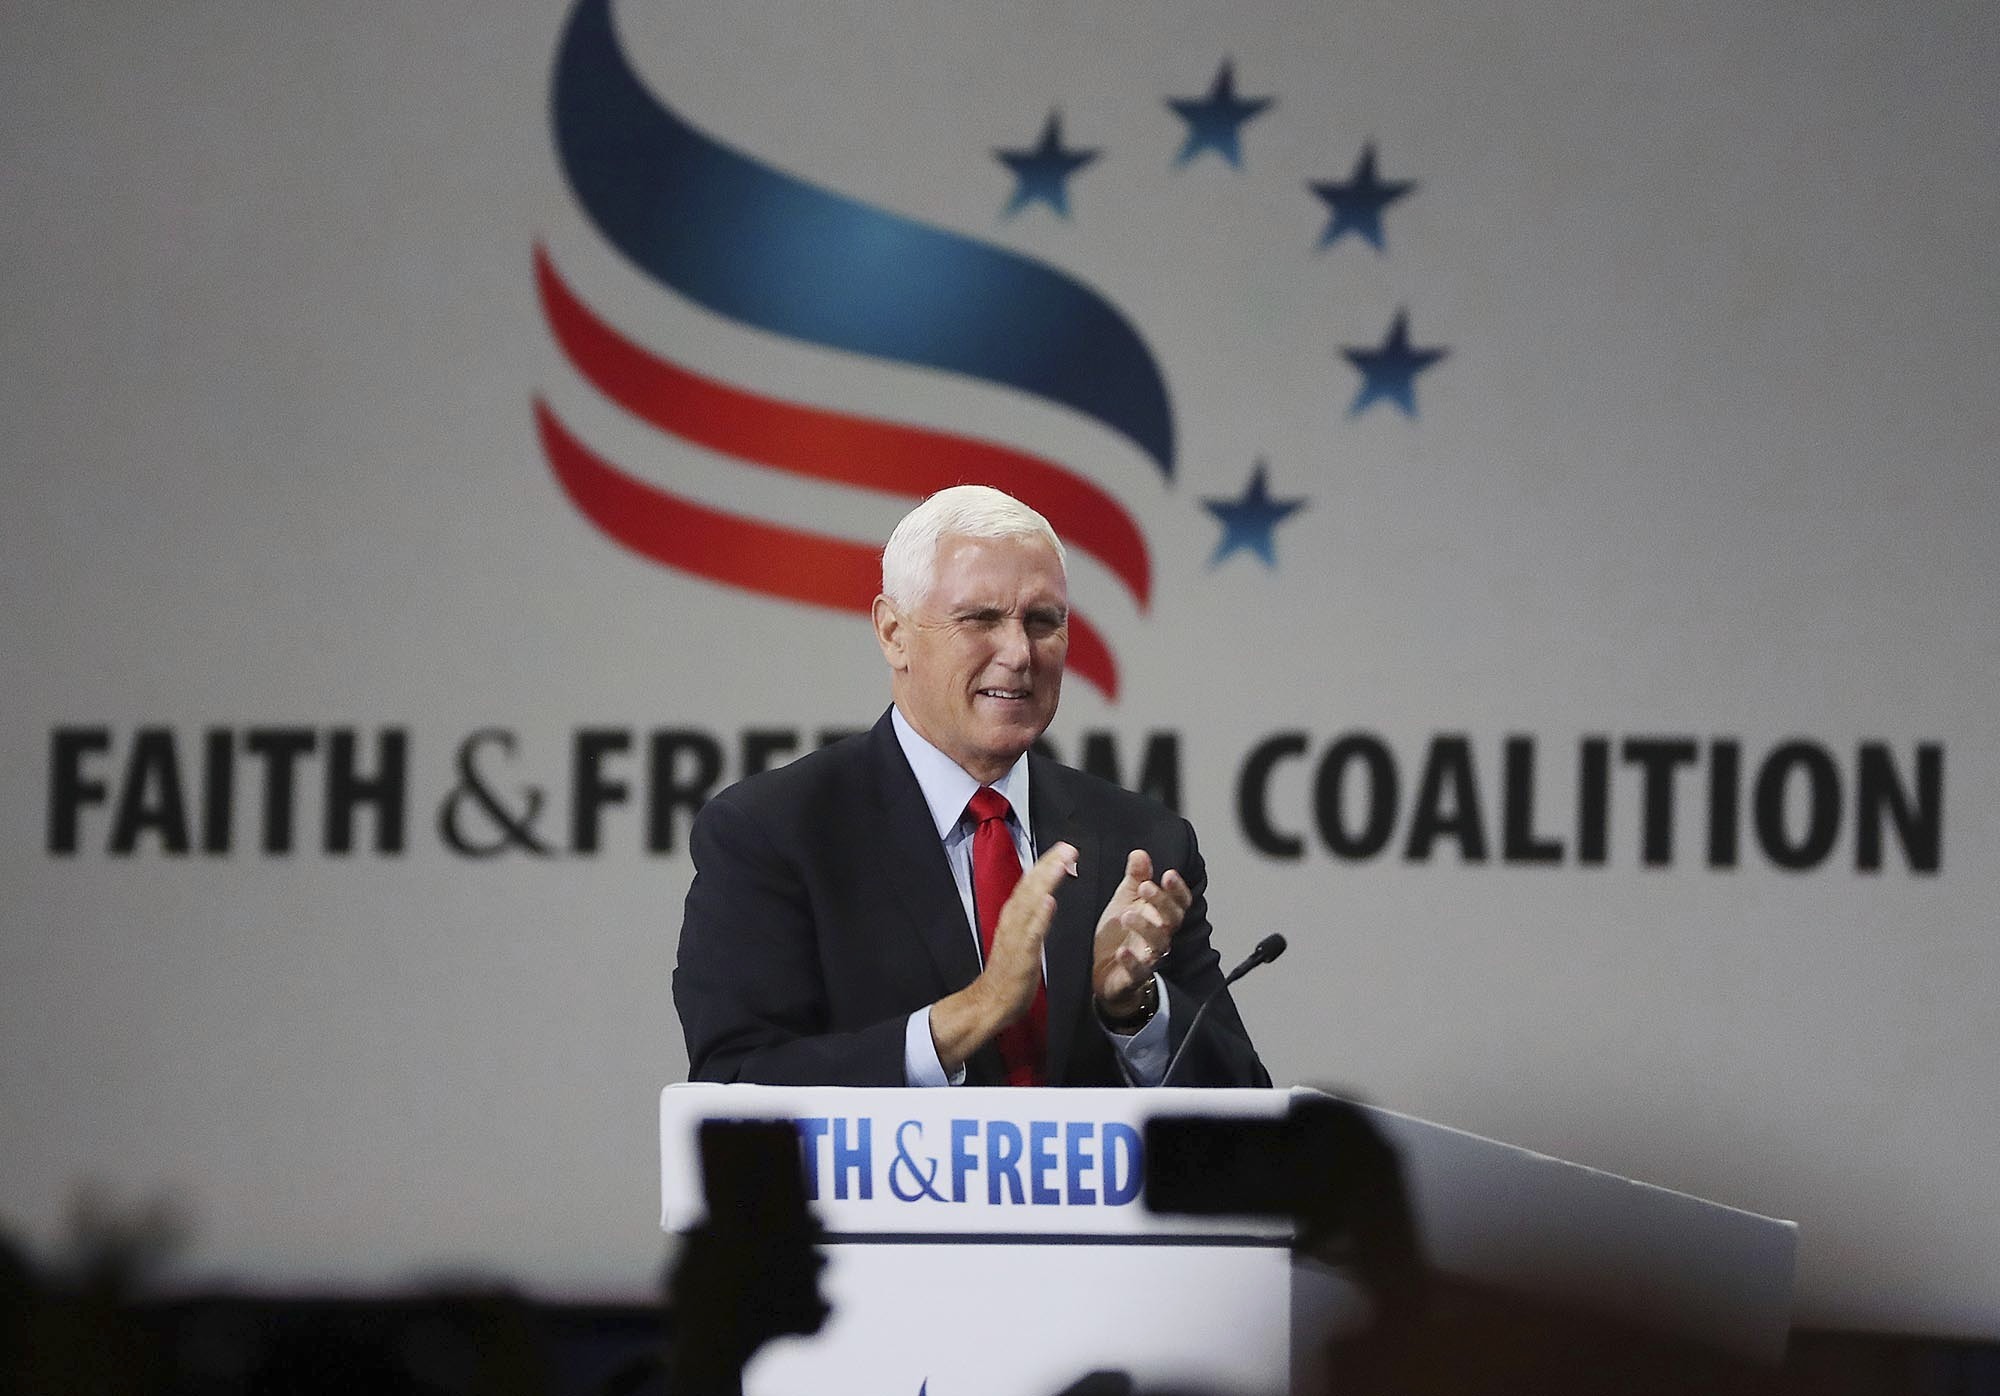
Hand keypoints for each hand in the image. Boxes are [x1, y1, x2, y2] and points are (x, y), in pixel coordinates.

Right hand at [929, 842, 1076, 1070]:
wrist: (990, 1002)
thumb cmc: (1008, 973)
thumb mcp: (1021, 939)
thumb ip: (1031, 918)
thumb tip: (1044, 898)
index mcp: (1014, 916)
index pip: (1030, 884)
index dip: (1046, 865)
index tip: (1063, 848)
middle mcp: (1013, 920)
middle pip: (1031, 887)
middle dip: (1049, 865)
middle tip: (1068, 847)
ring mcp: (1016, 937)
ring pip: (1031, 903)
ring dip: (1046, 881)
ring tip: (1062, 863)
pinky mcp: (1021, 955)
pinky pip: (1031, 933)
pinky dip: (1040, 916)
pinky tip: (1050, 901)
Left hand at [1091, 849, 1189, 1014]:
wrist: (1104, 971)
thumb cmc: (1119, 935)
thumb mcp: (1125, 900)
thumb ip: (1135, 878)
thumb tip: (1140, 854)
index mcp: (1159, 916)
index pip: (1179, 902)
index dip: (1177, 889)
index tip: (1168, 875)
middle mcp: (1159, 936)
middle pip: (1172, 919)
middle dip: (1161, 902)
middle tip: (1145, 887)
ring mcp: (1148, 957)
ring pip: (1158, 943)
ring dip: (1146, 927)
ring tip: (1127, 915)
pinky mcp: (1133, 976)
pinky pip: (1138, 971)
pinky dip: (1132, 961)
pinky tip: (1122, 951)